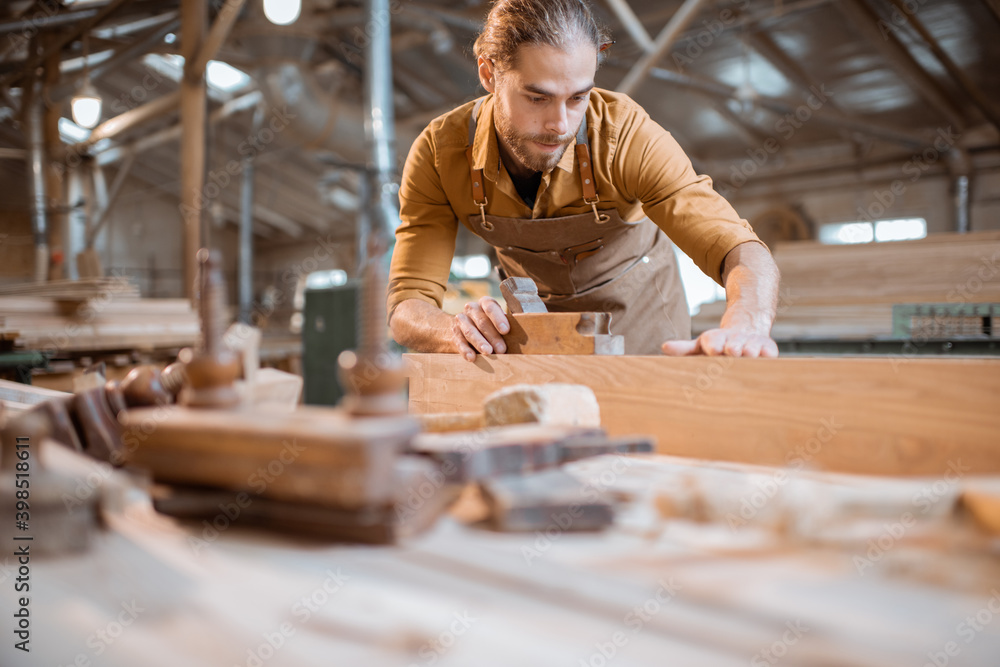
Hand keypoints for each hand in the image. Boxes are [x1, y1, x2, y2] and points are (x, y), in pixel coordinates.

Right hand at [453, 296, 509, 361]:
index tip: (506, 330)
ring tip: (488, 352)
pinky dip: (465, 350)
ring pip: (469, 331)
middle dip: (493, 336)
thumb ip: (507, 325)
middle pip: (482, 321)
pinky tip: (472, 357)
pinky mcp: (454, 333)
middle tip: (502, 349)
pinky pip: (459, 341)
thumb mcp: (498, 320)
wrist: (464, 326)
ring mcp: (461, 320)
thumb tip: (522, 337)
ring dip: (479, 342)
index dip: (498, 318)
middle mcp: (471, 309)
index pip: (490, 307)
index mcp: (485, 303)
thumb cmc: (490, 325)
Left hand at [661, 327, 777, 357]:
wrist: (746, 328)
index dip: (714, 345)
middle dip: (733, 349)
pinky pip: (770, 353)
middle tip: (732, 352)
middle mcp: (734, 341)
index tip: (714, 350)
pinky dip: (768, 356)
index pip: (713, 342)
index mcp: (715, 340)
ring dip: (750, 352)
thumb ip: (685, 349)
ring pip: (752, 349)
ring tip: (748, 355)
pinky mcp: (769, 348)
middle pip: (733, 346)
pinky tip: (766, 360)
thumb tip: (665, 347)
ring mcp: (751, 344)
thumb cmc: (718, 344)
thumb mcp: (701, 345)